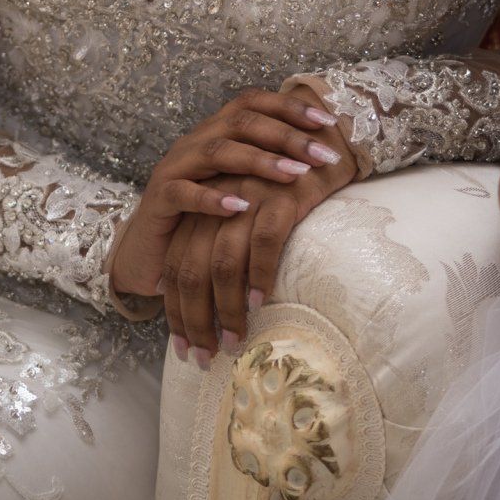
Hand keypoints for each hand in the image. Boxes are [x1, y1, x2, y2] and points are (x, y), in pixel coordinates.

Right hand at [110, 89, 343, 297]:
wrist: (151, 250)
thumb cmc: (204, 217)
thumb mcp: (239, 186)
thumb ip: (269, 169)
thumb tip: (327, 160)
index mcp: (215, 132)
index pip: (253, 103)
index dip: (290, 107)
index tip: (328, 121)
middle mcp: (195, 142)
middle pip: (242, 122)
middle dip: (287, 135)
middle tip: (324, 153)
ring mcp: (175, 167)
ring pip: (217, 151)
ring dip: (259, 161)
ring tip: (295, 174)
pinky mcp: (159, 199)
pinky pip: (184, 192)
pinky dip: (212, 198)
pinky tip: (240, 206)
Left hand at [164, 150, 356, 367]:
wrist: (323, 141)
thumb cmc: (284, 189)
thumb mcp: (245, 215)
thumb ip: (225, 248)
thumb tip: (215, 306)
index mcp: (201, 210)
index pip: (176, 268)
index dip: (176, 311)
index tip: (183, 348)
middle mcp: (217, 204)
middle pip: (191, 271)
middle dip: (194, 321)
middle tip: (204, 358)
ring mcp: (246, 198)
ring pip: (222, 264)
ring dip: (227, 310)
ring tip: (234, 342)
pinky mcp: (279, 196)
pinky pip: (263, 242)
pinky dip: (260, 276)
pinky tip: (261, 303)